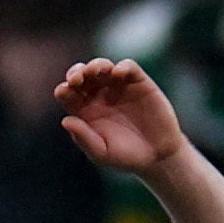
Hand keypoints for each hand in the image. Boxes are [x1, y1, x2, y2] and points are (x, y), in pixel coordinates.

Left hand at [55, 58, 191, 173]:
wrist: (159, 157)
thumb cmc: (127, 157)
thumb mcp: (102, 154)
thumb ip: (84, 139)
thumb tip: (66, 120)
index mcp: (84, 110)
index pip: (68, 93)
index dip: (64, 89)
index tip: (65, 91)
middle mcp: (99, 95)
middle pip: (82, 75)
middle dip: (76, 72)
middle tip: (77, 78)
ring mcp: (119, 87)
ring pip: (102, 66)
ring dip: (96, 65)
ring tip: (96, 71)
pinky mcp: (139, 83)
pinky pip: (128, 67)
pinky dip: (123, 67)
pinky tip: (118, 74)